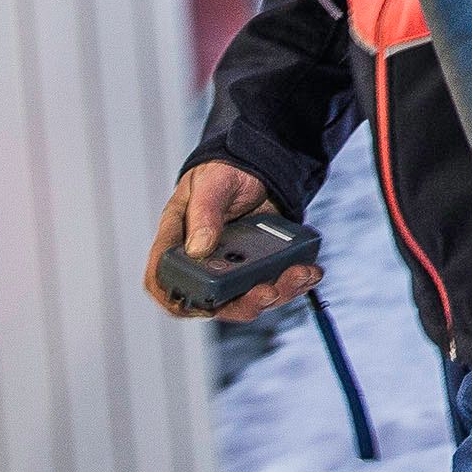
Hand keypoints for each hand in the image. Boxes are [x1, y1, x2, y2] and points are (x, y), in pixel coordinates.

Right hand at [145, 160, 321, 324]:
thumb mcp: (211, 184)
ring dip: (276, 293)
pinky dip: (294, 282)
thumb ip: (204, 213)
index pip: (163, 280)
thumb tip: (199, 248)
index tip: (203, 305)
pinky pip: (274, 284)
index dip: (176, 300)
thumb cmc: (222, 173)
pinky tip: (309, 270)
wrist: (258, 166)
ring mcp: (233, 269)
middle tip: (266, 291)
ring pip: (248, 297)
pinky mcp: (259, 267)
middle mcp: (203, 263)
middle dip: (243, 303)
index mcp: (177, 242)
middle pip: (214, 300)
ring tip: (298, 275)